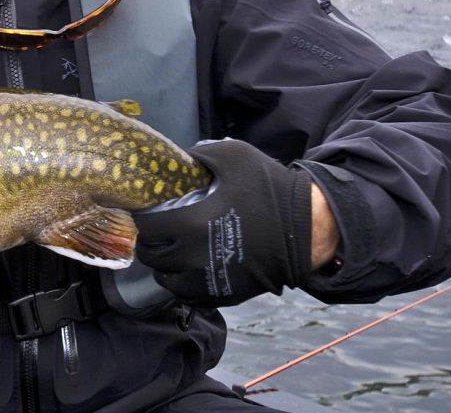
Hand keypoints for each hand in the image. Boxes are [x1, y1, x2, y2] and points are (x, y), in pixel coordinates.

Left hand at [133, 139, 313, 306]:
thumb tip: (180, 161)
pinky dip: (183, 284)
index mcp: (190, 223)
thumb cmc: (269, 190)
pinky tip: (189, 269)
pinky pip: (187, 296)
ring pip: (165, 280)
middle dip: (151, 242)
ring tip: (173, 251)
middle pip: (151, 256)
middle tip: (159, 232)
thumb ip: (201, 155)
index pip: (146, 227)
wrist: (306, 229)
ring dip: (165, 265)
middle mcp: (193, 257)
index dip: (144, 218)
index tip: (149, 212)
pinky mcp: (222, 295)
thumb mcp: (234, 157)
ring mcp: (208, 281)